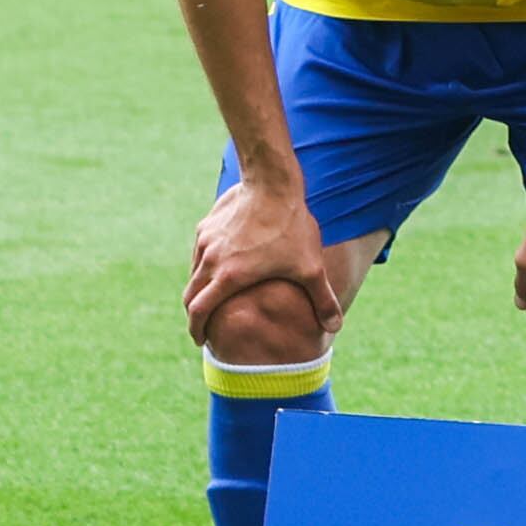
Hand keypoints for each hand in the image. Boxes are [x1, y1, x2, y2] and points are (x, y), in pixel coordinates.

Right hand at [185, 173, 332, 338]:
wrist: (272, 184)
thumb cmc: (292, 228)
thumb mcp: (312, 268)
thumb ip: (323, 300)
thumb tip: (335, 329)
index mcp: (227, 277)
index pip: (199, 312)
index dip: (197, 330)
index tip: (201, 341)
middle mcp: (208, 261)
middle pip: (190, 296)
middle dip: (194, 314)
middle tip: (204, 325)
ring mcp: (205, 242)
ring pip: (193, 273)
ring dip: (199, 289)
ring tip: (213, 297)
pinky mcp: (206, 226)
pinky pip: (199, 252)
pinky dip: (204, 265)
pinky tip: (220, 265)